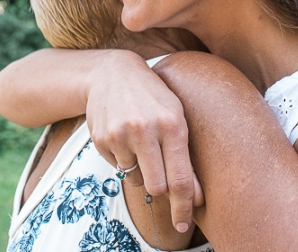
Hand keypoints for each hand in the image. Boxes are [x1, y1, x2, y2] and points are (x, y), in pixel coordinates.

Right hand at [86, 50, 202, 232]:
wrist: (112, 73)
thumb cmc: (153, 97)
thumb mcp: (176, 117)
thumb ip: (185, 157)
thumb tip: (196, 197)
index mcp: (172, 124)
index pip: (180, 179)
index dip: (184, 207)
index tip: (184, 223)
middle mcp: (145, 130)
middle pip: (156, 187)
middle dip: (161, 189)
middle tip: (161, 180)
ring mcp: (120, 135)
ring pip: (135, 179)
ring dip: (141, 171)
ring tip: (140, 143)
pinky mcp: (101, 139)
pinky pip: (117, 167)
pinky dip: (124, 160)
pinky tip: (124, 136)